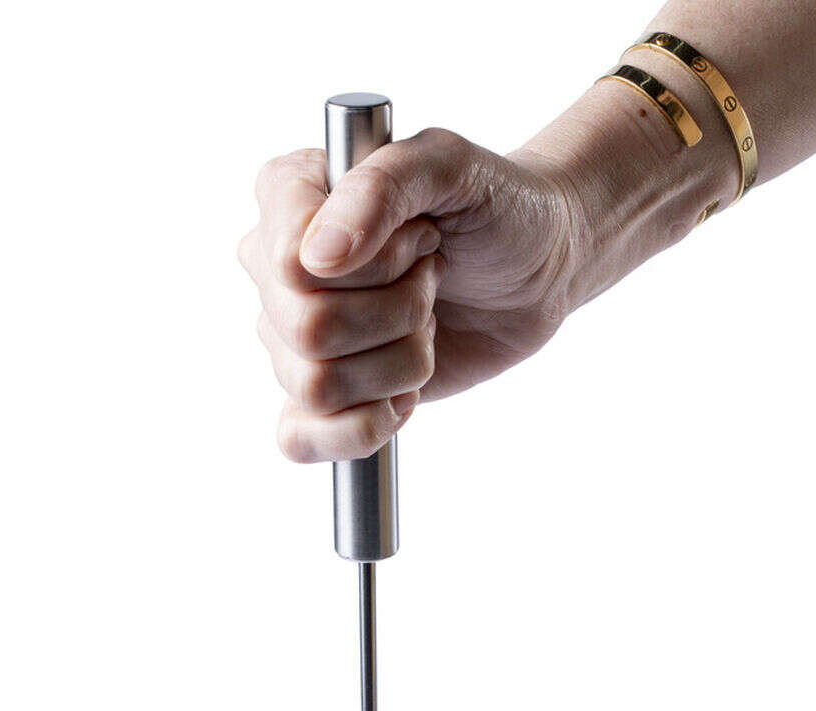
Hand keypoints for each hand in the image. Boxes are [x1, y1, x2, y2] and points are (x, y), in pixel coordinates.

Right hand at [238, 129, 577, 461]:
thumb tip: (317, 256)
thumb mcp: (451, 166)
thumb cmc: (494, 208)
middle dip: (398, 313)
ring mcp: (294, 338)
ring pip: (318, 385)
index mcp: (289, 196)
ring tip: (425, 323)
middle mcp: (278, 270)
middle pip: (308, 329)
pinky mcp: (322, 397)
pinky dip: (360, 428)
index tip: (421, 234)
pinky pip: (298, 439)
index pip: (289, 260)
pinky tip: (402, 395)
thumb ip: (381, 188)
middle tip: (433, 279)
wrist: (537, 271)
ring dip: (400, 362)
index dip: (372, 263)